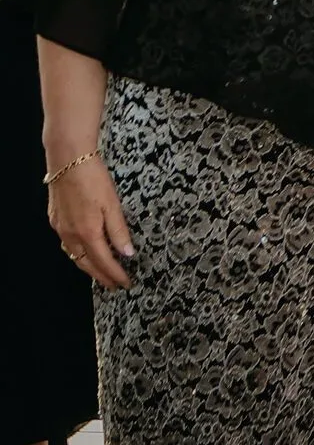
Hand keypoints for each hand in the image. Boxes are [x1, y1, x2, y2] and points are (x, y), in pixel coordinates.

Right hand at [48, 158, 134, 290]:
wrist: (68, 160)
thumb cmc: (93, 179)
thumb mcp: (113, 204)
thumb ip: (119, 231)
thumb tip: (127, 253)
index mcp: (87, 232)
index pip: (103, 262)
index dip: (115, 274)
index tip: (125, 283)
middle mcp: (70, 234)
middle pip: (86, 263)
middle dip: (101, 276)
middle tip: (114, 284)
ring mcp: (60, 227)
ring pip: (74, 255)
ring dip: (89, 266)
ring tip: (102, 272)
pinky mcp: (56, 219)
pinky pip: (67, 244)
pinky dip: (78, 252)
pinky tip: (85, 250)